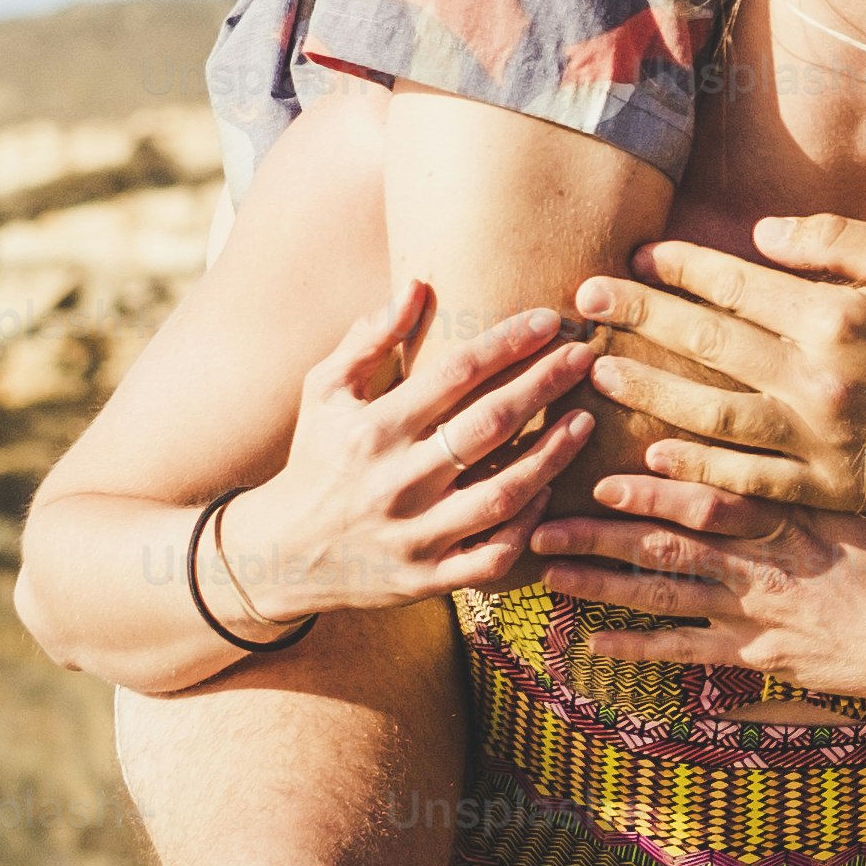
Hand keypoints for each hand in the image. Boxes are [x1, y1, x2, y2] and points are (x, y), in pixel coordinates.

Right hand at [212, 284, 594, 627]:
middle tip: (585, 356)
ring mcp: (413, 535)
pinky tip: (551, 491)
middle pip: (488, 426)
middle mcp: (395, 482)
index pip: (453, 375)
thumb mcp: (323, 393)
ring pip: (502, 493)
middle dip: (543, 385)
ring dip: (552, 455)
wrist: (280, 554)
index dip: (506, 343)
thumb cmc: (315, 459)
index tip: (548, 319)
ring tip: (586, 419)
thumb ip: (367, 340)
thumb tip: (415, 286)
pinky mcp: (427, 579)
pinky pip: (493, 556)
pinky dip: (528, 527)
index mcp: (371, 430)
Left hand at [525, 472, 865, 710]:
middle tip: (540, 524)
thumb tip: (794, 434)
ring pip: (664, 596)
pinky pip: (688, 651)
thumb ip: (826, 475)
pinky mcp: (760, 655)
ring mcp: (757, 613)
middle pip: (668, 546)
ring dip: (602, 584)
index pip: (714, 499)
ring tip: (548, 574)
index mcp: (792, 518)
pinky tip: (595, 644)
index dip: (657, 489)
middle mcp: (763, 565)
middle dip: (601, 535)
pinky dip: (640, 647)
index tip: (607, 476)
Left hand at [572, 216, 865, 514]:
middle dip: (642, 316)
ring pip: (712, 416)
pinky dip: (697, 469)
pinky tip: (652, 454)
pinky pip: (747, 480)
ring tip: (603, 369)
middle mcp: (821, 380)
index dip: (680, 267)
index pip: (736, 286)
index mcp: (838, 317)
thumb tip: (757, 234)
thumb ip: (832, 240)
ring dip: (651, 391)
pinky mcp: (828, 488)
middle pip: (710, 344)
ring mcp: (821, 441)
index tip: (637, 255)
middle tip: (587, 298)